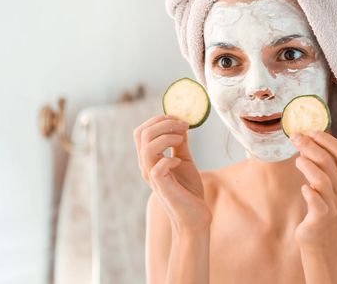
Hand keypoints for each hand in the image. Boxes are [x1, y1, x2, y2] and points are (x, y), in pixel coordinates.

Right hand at [133, 114, 211, 232]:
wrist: (195, 217)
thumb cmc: (188, 190)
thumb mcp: (184, 161)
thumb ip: (180, 144)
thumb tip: (181, 125)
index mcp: (149, 159)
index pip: (141, 132)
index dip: (158, 120)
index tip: (179, 119)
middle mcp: (146, 167)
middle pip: (142, 134)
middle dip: (163, 123)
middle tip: (183, 126)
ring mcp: (152, 177)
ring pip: (147, 147)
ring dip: (167, 137)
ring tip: (182, 140)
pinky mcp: (162, 187)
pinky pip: (158, 167)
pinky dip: (170, 159)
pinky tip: (179, 162)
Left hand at [289, 130, 336, 248]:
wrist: (325, 242)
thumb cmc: (326, 207)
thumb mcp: (333, 186)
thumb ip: (326, 166)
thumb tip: (307, 140)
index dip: (327, 140)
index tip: (311, 130)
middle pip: (330, 162)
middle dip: (311, 146)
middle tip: (296, 137)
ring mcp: (336, 206)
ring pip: (322, 179)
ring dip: (307, 165)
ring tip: (297, 160)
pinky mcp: (322, 218)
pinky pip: (315, 200)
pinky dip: (308, 191)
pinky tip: (303, 188)